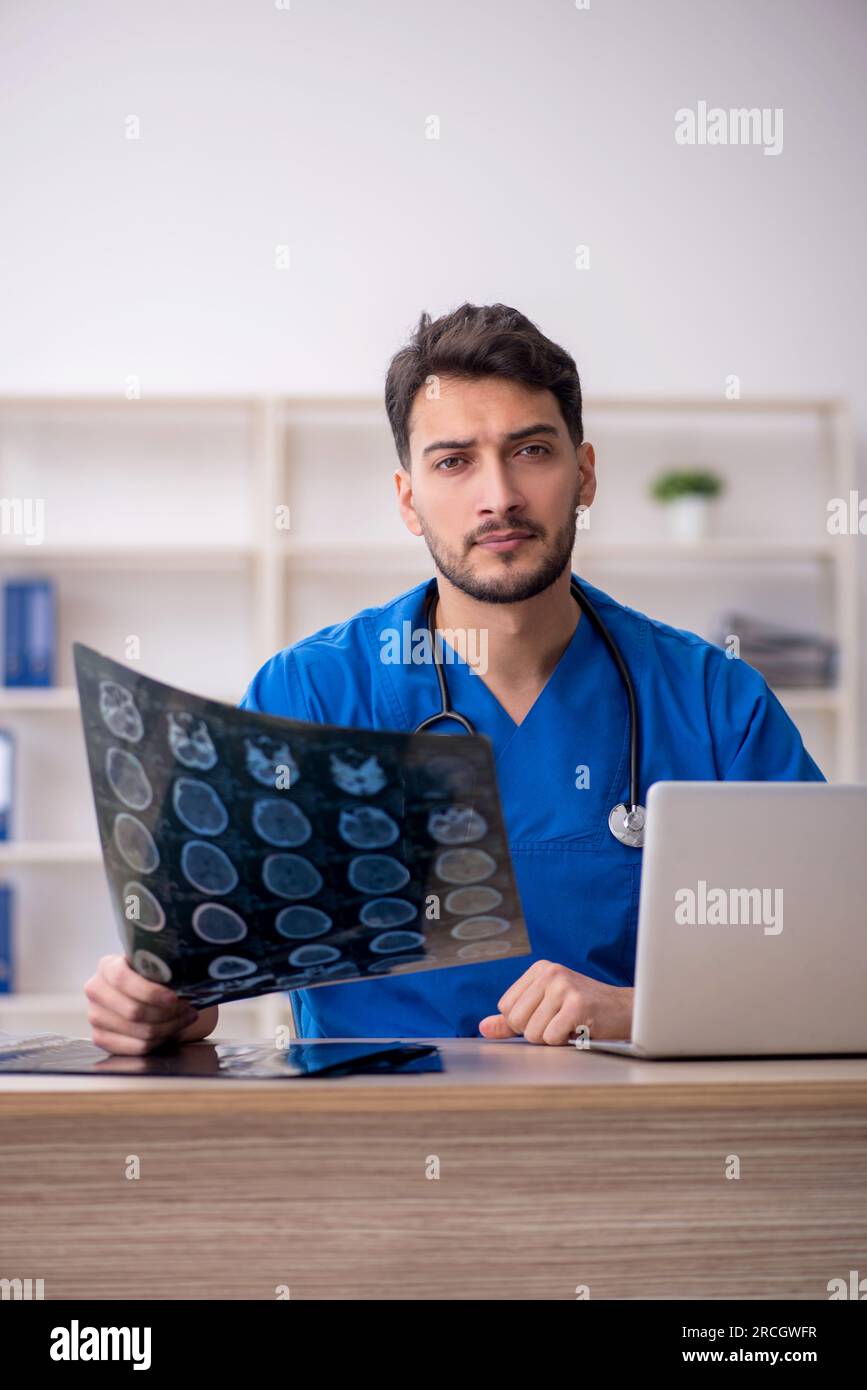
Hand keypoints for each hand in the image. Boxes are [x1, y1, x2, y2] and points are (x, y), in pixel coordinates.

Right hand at [84, 953, 218, 1054]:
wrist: (139, 991)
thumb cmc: (151, 976)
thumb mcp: (153, 964)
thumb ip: (163, 967)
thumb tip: (193, 976)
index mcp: (107, 967)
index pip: (123, 980)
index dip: (151, 991)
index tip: (175, 997)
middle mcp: (96, 991)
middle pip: (134, 1011)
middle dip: (168, 1013)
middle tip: (189, 1008)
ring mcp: (95, 1017)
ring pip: (139, 1031)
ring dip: (170, 1027)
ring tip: (186, 1017)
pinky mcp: (101, 1038)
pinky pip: (137, 1048)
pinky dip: (160, 1041)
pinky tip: (173, 1030)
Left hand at [478, 960, 633, 1044]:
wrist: (625, 1010)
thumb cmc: (584, 1011)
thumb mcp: (545, 1008)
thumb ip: (511, 1019)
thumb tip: (482, 1027)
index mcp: (538, 970)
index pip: (505, 1007)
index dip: (523, 1022)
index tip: (547, 1016)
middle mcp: (550, 972)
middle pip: (516, 1020)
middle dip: (535, 1031)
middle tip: (559, 1023)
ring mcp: (564, 986)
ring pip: (533, 1032)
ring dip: (552, 1038)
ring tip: (571, 1025)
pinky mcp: (577, 1004)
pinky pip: (551, 1037)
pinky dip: (564, 1042)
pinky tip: (580, 1029)